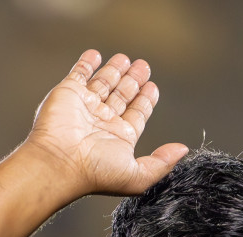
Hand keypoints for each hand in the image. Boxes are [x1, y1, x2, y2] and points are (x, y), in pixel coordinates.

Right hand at [24, 50, 187, 196]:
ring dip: (115, 70)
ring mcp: (85, 106)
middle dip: (133, 81)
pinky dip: (87, 63)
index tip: (152, 87)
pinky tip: (97, 55)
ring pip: (104, 83)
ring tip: (127, 59)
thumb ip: (162, 162)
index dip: (145, 100)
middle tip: (144, 66)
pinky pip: (79, 73)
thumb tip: (183, 150)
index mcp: (119, 138)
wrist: (59, 162)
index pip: (136, 114)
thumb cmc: (96, 172)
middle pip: (122, 96)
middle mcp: (102, 122)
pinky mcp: (68, 92)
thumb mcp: (138, 176)